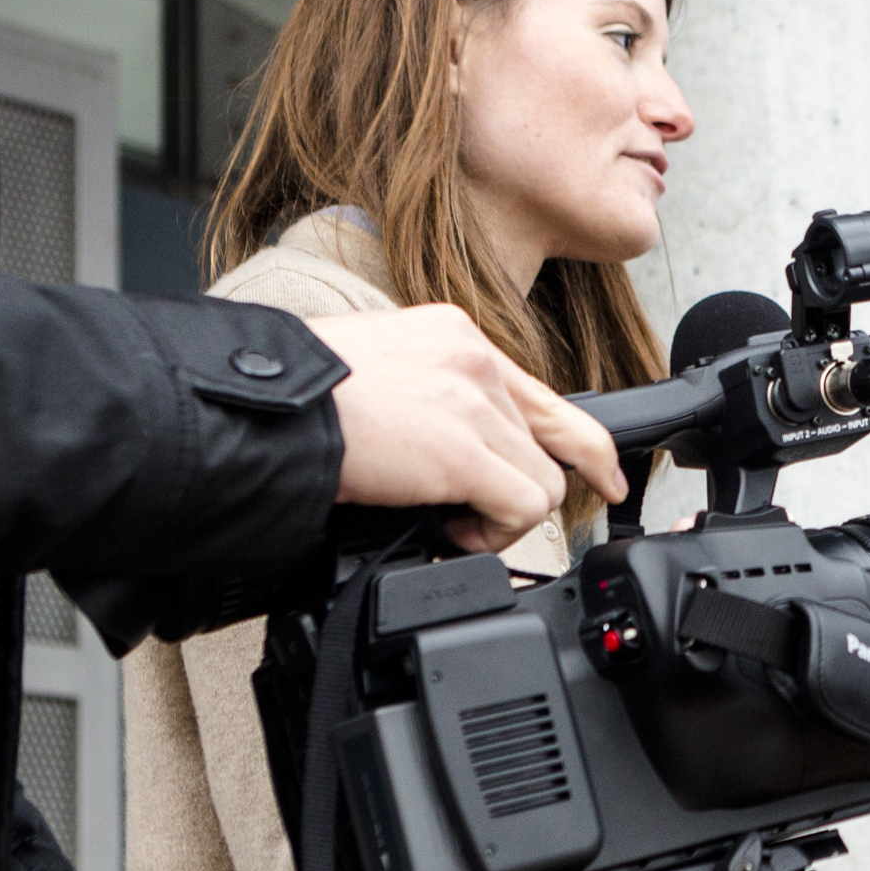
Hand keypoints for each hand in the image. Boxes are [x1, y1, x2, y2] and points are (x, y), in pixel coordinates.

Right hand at [307, 306, 626, 553]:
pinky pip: (523, 507)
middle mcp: (474, 358)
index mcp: (454, 336)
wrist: (263, 406)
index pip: (543, 394)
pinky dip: (491, 534)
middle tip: (465, 518)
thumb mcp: (378, 376)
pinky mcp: (464, 450)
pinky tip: (445, 529)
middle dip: (511, 492)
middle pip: (543, 446)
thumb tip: (442, 450)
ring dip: (496, 517)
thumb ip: (428, 400)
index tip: (605, 477)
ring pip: (540, 481)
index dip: (584, 446)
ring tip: (442, 520)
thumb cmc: (295, 399)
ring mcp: (473, 400)